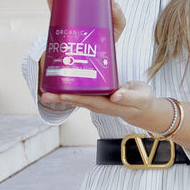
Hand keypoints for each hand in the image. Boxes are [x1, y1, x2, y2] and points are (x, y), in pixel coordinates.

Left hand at [41, 81, 155, 122]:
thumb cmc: (142, 100)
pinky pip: (82, 93)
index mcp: (109, 105)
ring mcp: (98, 102)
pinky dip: (71, 90)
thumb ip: (129, 96)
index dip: (74, 98)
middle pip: (78, 101)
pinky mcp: (98, 96)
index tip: (60, 94)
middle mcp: (100, 105)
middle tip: (45, 94)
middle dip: (61, 98)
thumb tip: (114, 96)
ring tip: (46, 91)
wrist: (143, 106)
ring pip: (77, 98)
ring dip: (62, 95)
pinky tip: (62, 83)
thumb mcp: (141, 97)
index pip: (88, 101)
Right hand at [45, 0, 125, 40]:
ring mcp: (68, 15)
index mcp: (90, 3)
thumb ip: (118, 16)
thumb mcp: (117, 26)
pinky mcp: (61, 27)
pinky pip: (56, 12)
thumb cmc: (106, 40)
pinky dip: (53, 2)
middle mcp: (78, 6)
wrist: (93, 61)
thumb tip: (112, 2)